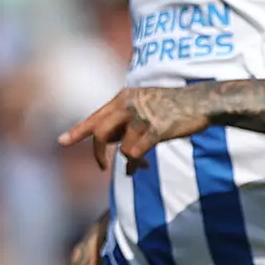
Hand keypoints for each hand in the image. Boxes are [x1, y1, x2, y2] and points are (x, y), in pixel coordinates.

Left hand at [59, 87, 210, 169]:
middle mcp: (128, 105)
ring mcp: (141, 117)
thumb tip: (108, 144)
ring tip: (138, 166)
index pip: (95, 117)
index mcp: (123, 97)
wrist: (202, 102)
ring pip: (120, 148)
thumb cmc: (173, 106)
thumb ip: (124, 120)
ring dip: (128, 162)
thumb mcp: (144, 104)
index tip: (61, 142)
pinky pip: (135, 154)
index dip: (77, 131)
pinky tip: (143, 167)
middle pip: (99, 133)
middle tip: (101, 167)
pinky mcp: (155, 130)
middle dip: (98, 154)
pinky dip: (136, 164)